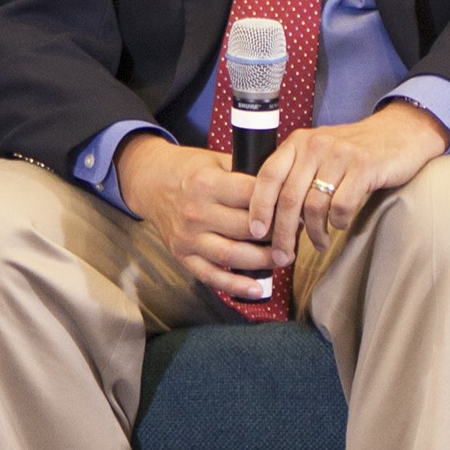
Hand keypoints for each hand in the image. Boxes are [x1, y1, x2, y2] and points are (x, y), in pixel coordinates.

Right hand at [116, 133, 286, 301]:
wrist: (152, 183)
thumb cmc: (191, 170)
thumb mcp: (216, 160)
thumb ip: (246, 172)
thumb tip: (285, 187)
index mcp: (207, 183)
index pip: (252, 196)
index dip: (278, 203)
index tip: (297, 208)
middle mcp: (196, 212)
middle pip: (246, 228)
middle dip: (277, 234)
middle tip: (297, 236)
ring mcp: (188, 237)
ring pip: (232, 255)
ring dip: (263, 261)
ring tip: (285, 259)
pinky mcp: (182, 256)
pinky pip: (211, 276)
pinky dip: (235, 286)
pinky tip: (257, 289)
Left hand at [249, 101, 449, 253]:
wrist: (399, 132)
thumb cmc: (354, 151)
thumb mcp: (320, 153)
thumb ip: (297, 175)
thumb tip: (272, 218)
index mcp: (298, 142)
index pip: (268, 176)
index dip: (259, 207)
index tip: (257, 233)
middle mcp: (315, 145)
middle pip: (289, 198)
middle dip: (283, 234)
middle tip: (283, 257)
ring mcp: (340, 155)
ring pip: (314, 206)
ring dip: (314, 233)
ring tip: (319, 243)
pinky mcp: (364, 166)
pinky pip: (341, 206)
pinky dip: (338, 223)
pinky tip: (341, 225)